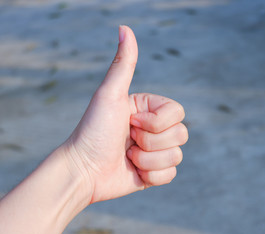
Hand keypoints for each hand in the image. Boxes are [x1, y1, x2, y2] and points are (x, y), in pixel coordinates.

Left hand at [62, 26, 187, 202]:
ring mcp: (156, 151)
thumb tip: (125, 28)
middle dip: (151, 141)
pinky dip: (150, 174)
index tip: (130, 122)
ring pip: (176, 156)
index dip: (156, 122)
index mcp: (149, 108)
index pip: (178, 112)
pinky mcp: (155, 172)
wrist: (83, 170)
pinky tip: (133, 170)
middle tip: (127, 140)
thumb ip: (123, 64)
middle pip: (181, 135)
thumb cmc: (93, 130)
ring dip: (148, 159)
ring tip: (127, 155)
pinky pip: (171, 174)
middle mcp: (155, 128)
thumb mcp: (109, 95)